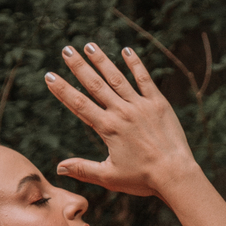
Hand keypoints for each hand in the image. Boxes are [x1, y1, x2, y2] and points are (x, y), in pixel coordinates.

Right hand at [46, 43, 197, 197]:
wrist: (175, 174)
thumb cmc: (142, 179)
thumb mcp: (109, 177)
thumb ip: (83, 169)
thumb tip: (58, 168)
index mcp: (108, 128)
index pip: (79, 105)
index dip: (63, 90)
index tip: (49, 76)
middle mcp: (122, 112)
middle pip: (95, 85)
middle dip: (79, 67)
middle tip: (66, 50)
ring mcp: (141, 106)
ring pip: (117, 78)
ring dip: (102, 61)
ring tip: (89, 45)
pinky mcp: (158, 104)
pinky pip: (145, 80)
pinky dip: (135, 65)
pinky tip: (126, 51)